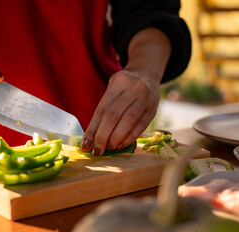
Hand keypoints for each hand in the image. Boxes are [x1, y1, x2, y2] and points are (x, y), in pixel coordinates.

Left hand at [81, 27, 171, 155]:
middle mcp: (134, 88)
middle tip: (97, 150)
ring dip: (116, 139)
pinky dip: (129, 138)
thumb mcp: (112, 89)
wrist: (147, 74)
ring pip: (128, 122)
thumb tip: (91, 137)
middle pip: (114, 116)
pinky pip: (140, 127)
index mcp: (119, 82)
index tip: (86, 144)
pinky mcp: (153, 110)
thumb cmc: (124, 85)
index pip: (103, 109)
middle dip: (103, 136)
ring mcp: (146, 99)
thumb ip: (103, 110)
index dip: (93, 129)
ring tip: (108, 147)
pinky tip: (120, 144)